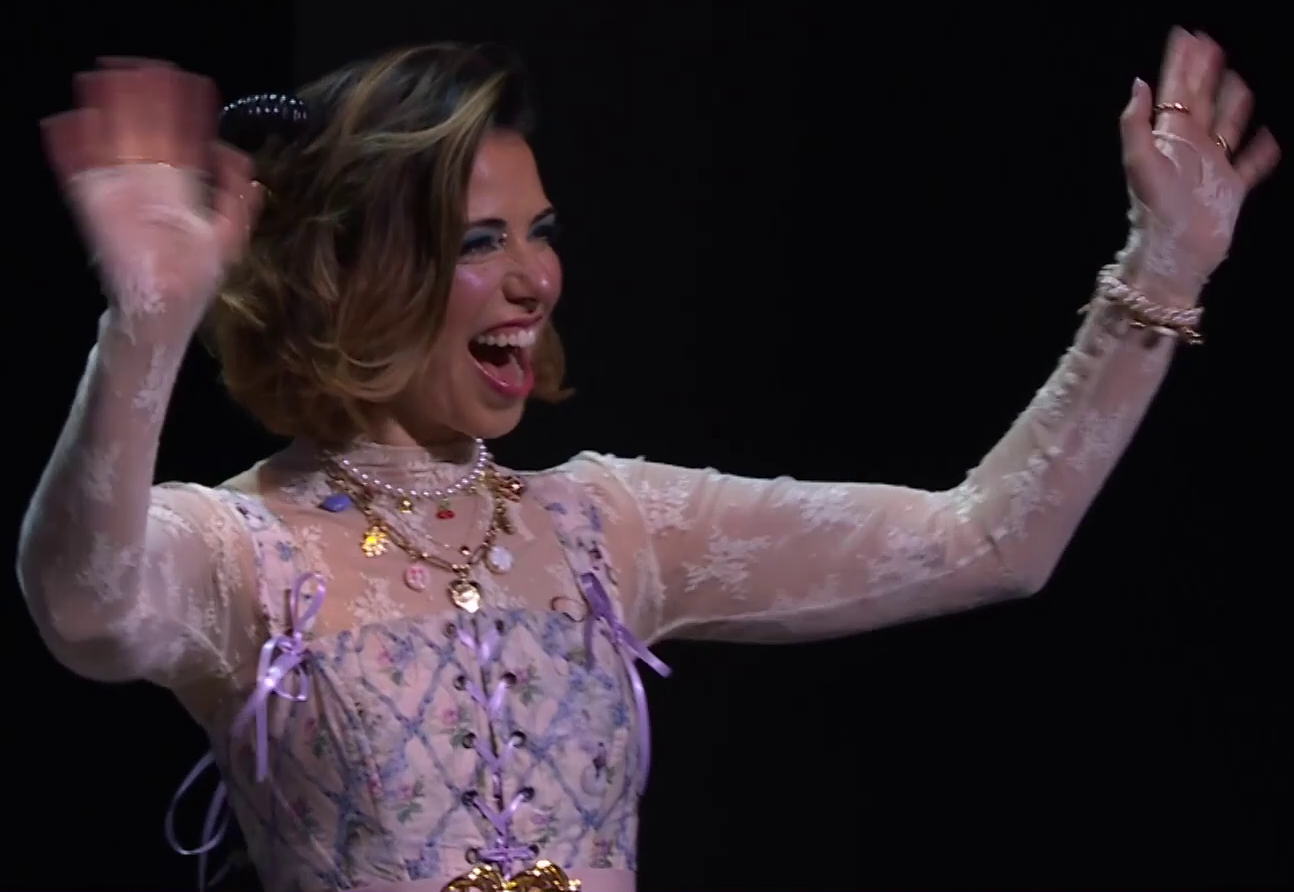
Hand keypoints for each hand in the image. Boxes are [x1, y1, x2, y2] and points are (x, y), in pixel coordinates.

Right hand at [41, 58, 260, 325]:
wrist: (163, 312)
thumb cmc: (196, 279)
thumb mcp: (229, 237)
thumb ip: (238, 198)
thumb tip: (236, 155)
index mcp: (182, 188)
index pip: (183, 141)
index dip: (185, 112)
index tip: (187, 82)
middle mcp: (151, 185)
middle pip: (146, 134)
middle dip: (144, 102)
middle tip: (141, 69)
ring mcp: (123, 194)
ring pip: (113, 144)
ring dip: (108, 113)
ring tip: (103, 80)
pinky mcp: (97, 208)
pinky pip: (82, 172)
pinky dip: (75, 149)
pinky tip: (71, 122)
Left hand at [1118, 27, 1280, 301]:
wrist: (1175, 252)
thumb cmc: (1154, 209)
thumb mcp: (1140, 162)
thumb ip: (1136, 122)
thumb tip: (1139, 82)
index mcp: (1169, 139)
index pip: (1175, 91)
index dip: (1181, 64)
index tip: (1187, 36)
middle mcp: (1190, 149)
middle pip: (1202, 101)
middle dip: (1205, 73)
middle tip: (1211, 44)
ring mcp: (1212, 168)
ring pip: (1227, 126)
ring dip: (1234, 104)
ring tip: (1239, 82)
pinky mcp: (1231, 188)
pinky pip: (1251, 164)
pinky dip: (1261, 150)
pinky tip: (1270, 137)